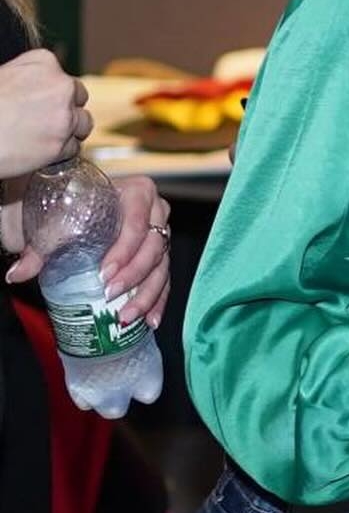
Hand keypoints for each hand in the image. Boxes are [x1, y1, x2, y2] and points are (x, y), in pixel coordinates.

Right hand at [0, 50, 92, 179]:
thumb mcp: (2, 76)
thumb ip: (26, 77)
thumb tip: (34, 87)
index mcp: (44, 63)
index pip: (61, 76)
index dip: (52, 92)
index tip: (39, 102)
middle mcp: (60, 86)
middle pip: (78, 97)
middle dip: (66, 108)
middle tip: (45, 121)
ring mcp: (63, 116)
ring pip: (83, 122)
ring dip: (69, 130)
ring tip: (45, 137)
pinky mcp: (61, 144)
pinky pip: (73, 148)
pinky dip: (60, 152)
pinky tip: (40, 151)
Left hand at [6, 175, 171, 329]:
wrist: (85, 206)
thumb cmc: (77, 207)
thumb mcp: (58, 221)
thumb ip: (40, 247)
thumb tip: (19, 273)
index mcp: (139, 192)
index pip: (136, 224)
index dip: (124, 251)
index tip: (104, 274)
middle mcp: (156, 211)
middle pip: (154, 247)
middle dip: (134, 276)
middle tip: (110, 295)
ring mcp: (162, 234)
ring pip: (161, 266)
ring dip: (146, 294)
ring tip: (126, 316)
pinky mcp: (161, 254)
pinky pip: (164, 279)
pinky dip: (158, 300)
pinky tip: (150, 320)